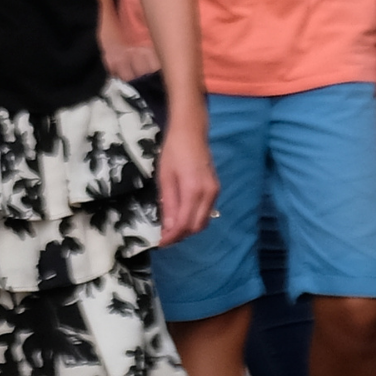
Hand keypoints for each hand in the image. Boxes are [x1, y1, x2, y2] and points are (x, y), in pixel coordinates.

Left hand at [157, 117, 217, 247]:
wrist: (191, 133)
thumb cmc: (173, 152)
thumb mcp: (165, 178)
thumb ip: (169, 204)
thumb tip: (169, 228)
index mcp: (194, 191)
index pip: (184, 224)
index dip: (172, 237)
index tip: (160, 243)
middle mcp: (208, 195)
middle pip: (196, 226)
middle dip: (180, 235)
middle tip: (164, 237)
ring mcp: (214, 192)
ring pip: (203, 221)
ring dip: (187, 229)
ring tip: (170, 229)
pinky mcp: (215, 189)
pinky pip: (206, 212)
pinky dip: (194, 219)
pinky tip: (181, 217)